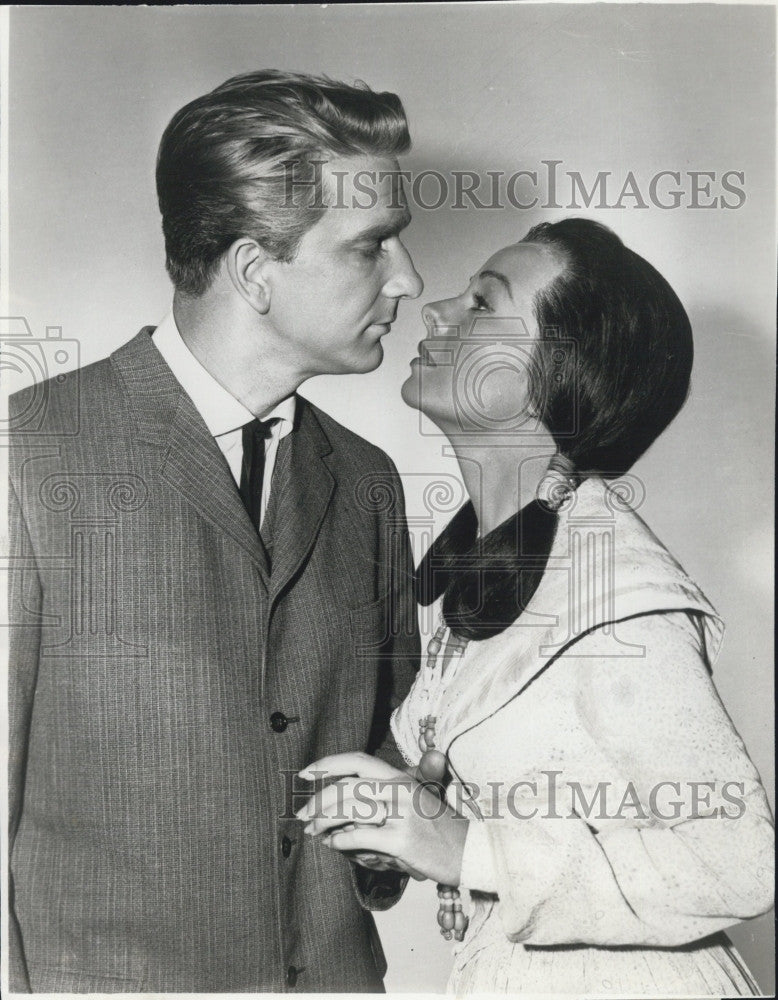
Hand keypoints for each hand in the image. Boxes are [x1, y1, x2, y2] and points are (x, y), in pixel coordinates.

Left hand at [296, 751, 468, 885]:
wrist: (471, 851)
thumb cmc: (441, 826)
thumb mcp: (420, 795)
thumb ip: (393, 785)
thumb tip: (366, 778)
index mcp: (400, 777)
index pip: (357, 761)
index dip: (328, 764)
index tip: (305, 773)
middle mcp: (400, 790)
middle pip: (347, 788)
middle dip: (317, 802)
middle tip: (301, 815)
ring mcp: (402, 814)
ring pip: (350, 811)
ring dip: (324, 822)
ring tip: (313, 831)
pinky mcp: (403, 840)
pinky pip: (361, 837)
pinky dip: (341, 841)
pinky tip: (333, 844)